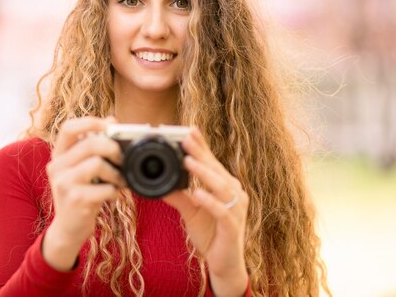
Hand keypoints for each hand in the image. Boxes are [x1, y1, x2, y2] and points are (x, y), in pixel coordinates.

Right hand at [42, 116, 124, 270]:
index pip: (69, 128)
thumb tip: (112, 121)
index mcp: (58, 155)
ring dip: (116, 173)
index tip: (111, 125)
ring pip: (98, 164)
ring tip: (119, 181)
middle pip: (90, 144)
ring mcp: (64, 184)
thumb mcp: (80, 168)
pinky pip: (105, 188)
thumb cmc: (80, 193)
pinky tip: (112, 195)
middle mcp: (56, 167)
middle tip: (122, 159)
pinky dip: (115, 191)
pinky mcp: (76, 200)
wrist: (68, 228)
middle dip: (113, 149)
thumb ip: (92, 146)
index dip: (91, 122)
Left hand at [163, 128, 248, 295]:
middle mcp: (235, 193)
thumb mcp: (190, 212)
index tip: (188, 129)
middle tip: (185, 137)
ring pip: (221, 186)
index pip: (212, 162)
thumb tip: (159, 182)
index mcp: (226, 186)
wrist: (225, 265)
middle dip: (200, 152)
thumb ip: (178, 195)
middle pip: (216, 169)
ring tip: (187, 161)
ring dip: (204, 172)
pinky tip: (197, 193)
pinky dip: (210, 201)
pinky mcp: (233, 226)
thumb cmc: (210, 234)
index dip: (201, 146)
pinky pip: (222, 211)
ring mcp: (236, 209)